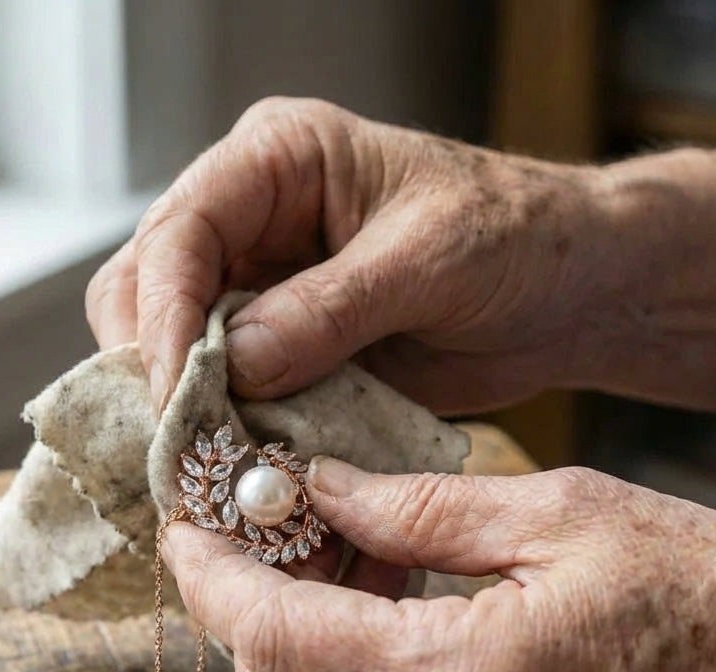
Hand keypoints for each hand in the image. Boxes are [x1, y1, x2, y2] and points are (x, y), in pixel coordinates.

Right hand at [86, 97, 610, 415]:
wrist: (566, 294)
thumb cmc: (516, 239)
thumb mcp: (428, 260)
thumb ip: (329, 309)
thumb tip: (235, 364)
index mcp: (278, 161)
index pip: (181, 230)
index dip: (164, 314)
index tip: (173, 392)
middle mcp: (252, 222)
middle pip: (149, 288)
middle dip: (153, 366)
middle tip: (176, 439)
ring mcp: (261, 290)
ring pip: (175, 348)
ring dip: (183, 407)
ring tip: (202, 461)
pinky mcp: (280, 351)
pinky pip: (226, 393)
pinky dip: (225, 431)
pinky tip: (235, 465)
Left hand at [162, 461, 715, 671]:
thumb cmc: (705, 599)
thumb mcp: (560, 514)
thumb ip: (414, 506)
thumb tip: (314, 489)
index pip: (273, 635)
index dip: (210, 580)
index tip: (186, 534)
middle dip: (244, 613)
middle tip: (264, 540)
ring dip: (291, 658)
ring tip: (331, 579)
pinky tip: (378, 641)